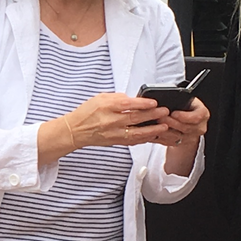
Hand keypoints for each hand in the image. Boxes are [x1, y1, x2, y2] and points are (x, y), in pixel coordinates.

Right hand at [38, 92, 169, 165]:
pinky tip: (153, 135)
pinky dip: (144, 138)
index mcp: (106, 107)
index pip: (127, 105)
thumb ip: (118, 98)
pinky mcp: (115, 142)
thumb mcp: (101, 98)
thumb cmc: (87, 112)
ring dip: (152, 130)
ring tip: (164, 126)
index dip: (142, 104)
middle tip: (165, 112)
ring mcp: (113, 133)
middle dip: (152, 116)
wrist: (75, 130)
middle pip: (135, 119)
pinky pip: (133, 141)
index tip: (154, 103)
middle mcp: (110, 121)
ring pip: (136, 133)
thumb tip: (136, 99)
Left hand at [159, 99, 209, 175]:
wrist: (185, 118)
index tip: (174, 113)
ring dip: (164, 131)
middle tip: (160, 117)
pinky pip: (170, 142)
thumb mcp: (186, 99)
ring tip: (155, 124)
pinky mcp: (181, 143)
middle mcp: (199, 127)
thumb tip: (168, 97)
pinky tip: (153, 132)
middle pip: (185, 128)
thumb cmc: (185, 105)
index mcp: (203, 113)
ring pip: (176, 136)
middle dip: (171, 122)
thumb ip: (180, 99)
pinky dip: (161, 137)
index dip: (185, 116)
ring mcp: (190, 137)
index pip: (197, 117)